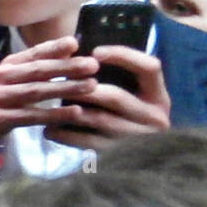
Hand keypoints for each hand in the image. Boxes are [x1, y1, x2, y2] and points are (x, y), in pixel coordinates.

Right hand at [0, 36, 99, 147]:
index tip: (76, 42)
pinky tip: (74, 113)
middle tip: (93, 64)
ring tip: (91, 86)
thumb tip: (67, 53)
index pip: (32, 54)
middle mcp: (1, 78)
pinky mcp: (0, 118)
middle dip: (67, 67)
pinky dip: (54, 114)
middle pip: (38, 71)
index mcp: (5, 67)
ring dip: (65, 87)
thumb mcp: (7, 81)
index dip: (53, 48)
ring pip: (37, 91)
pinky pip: (32, 116)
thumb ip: (32, 69)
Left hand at [45, 45, 170, 149]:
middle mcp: (154, 118)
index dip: (123, 56)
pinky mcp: (118, 155)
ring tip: (48, 100)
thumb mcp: (131, 92)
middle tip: (60, 78)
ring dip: (69, 109)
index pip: (150, 67)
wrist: (139, 158)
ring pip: (99, 119)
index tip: (95, 51)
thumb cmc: (125, 111)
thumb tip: (81, 48)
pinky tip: (48, 129)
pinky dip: (66, 135)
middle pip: (116, 96)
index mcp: (159, 96)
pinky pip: (88, 143)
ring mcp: (137, 139)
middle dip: (83, 86)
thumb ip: (115, 74)